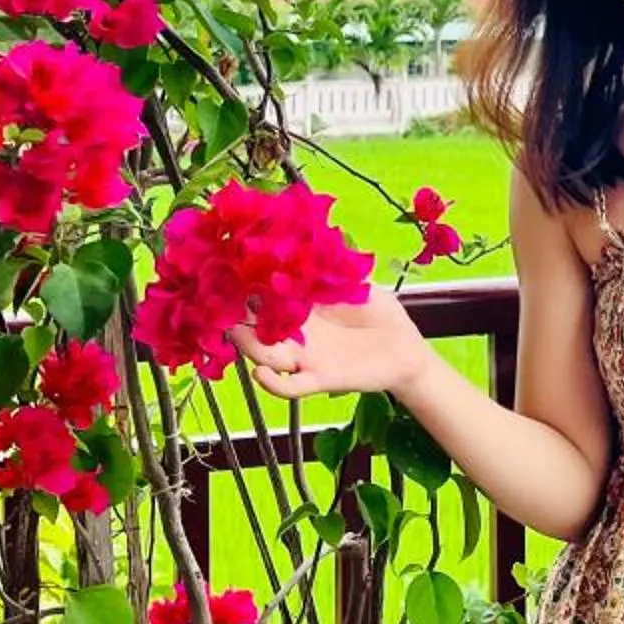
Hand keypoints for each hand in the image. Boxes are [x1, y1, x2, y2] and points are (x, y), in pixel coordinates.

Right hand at [229, 280, 434, 402]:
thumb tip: (306, 237)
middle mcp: (295, 332)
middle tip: (218, 302)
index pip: (263, 297)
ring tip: (234, 332)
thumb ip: (330, 266)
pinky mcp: (319, 379)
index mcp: (300, 306)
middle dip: (235, 316)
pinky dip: (273, 383)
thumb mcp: (355, 281)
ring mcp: (304, 357)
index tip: (225, 270)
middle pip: (255, 327)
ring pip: (265, 355)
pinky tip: (261, 372)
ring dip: (247, 346)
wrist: (405, 348)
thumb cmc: (380, 312)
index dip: (244, 286)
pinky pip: (290, 386)